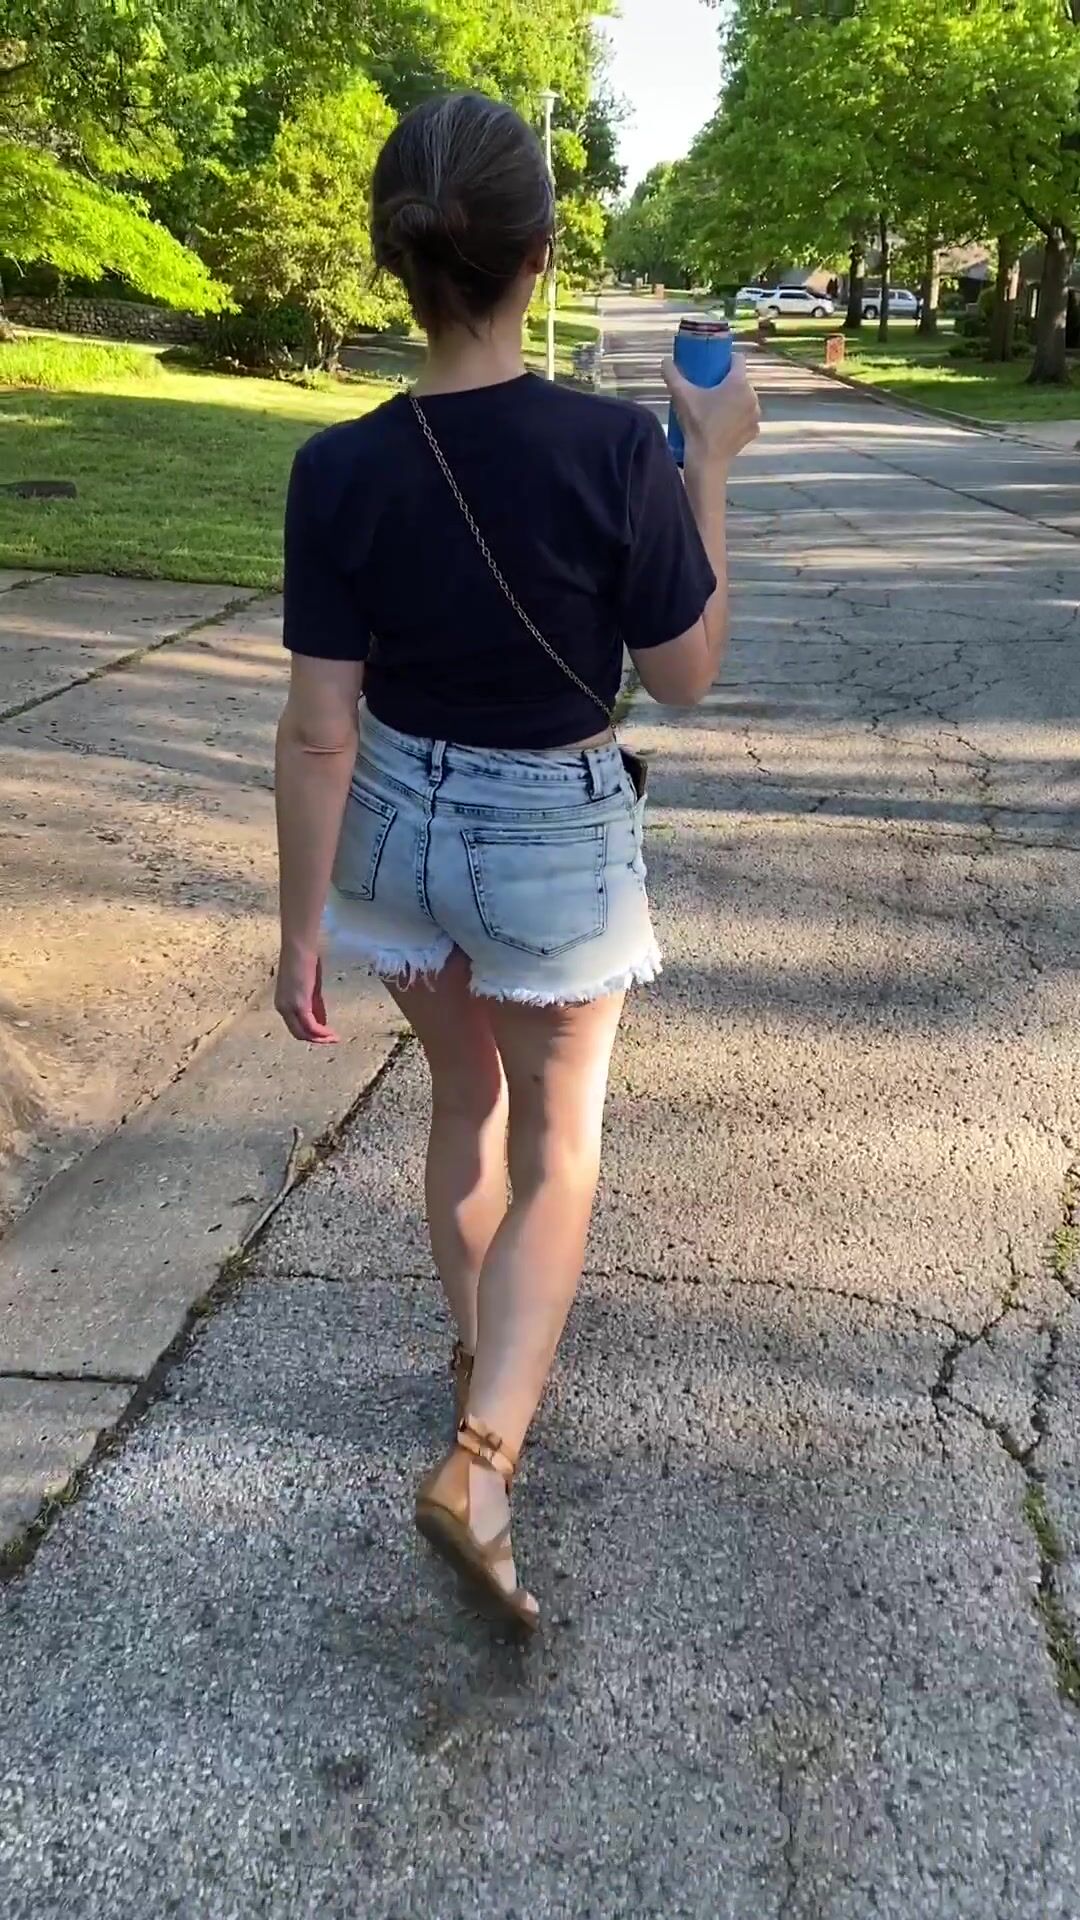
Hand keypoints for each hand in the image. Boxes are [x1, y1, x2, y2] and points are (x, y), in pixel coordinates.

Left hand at [275, 946, 338, 1044]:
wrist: (299, 948)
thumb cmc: (304, 960)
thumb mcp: (311, 987)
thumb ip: (314, 1004)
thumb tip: (321, 1020)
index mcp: (283, 1003)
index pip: (295, 1025)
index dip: (311, 1032)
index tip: (326, 1033)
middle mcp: (283, 1007)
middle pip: (298, 1033)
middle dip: (316, 1039)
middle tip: (332, 1040)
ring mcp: (289, 1007)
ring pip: (304, 1033)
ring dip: (320, 1038)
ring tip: (334, 1039)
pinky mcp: (299, 1005)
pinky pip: (311, 1026)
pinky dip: (321, 1032)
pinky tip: (331, 1033)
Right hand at [662, 353, 760, 470]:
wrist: (706, 459)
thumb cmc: (696, 424)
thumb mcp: (681, 396)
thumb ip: (672, 374)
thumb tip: (665, 360)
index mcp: (739, 383)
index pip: (738, 359)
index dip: (726, 359)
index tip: (714, 366)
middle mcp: (752, 396)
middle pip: (741, 381)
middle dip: (728, 382)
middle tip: (711, 389)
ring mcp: (755, 415)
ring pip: (745, 399)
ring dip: (735, 400)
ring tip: (718, 407)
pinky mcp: (754, 431)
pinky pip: (747, 417)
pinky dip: (739, 418)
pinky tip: (726, 423)